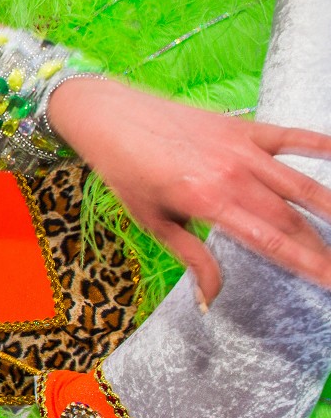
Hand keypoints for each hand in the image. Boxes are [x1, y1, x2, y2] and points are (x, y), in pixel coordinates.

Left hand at [52, 78, 330, 302]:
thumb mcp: (153, 223)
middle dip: (320, 247)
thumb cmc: (126, 172)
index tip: (330, 281)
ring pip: (300, 184)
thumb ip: (193, 259)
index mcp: (208, 202)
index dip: (308, 264)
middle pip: (291, 218)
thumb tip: (210, 300)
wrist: (109, 117)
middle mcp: (231, 175)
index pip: (272, 241)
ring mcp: (241, 149)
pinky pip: (292, 137)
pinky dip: (322, 146)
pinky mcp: (242, 128)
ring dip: (329, 209)